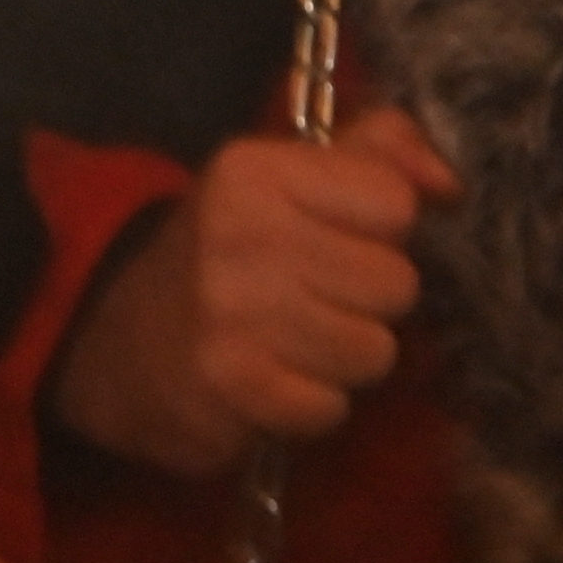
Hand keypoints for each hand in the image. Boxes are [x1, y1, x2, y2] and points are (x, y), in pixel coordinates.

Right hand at [45, 106, 456, 477]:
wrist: (113, 342)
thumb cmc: (228, 252)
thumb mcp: (288, 177)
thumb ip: (379, 154)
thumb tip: (449, 185)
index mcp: (257, 169)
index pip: (394, 204)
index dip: (379, 233)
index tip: (335, 241)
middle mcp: (241, 232)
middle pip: (395, 285)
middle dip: (365, 303)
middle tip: (313, 300)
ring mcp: (232, 312)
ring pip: (374, 352)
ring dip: (343, 360)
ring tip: (294, 344)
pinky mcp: (230, 387)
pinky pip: (332, 408)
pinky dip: (309, 406)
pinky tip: (271, 384)